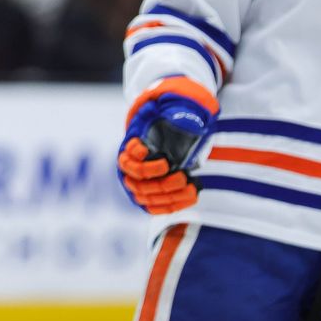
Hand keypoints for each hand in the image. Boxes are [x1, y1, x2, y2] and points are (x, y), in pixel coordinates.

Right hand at [117, 76, 217, 213]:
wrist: (167, 142)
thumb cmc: (167, 128)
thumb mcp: (170, 116)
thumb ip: (174, 114)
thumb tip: (185, 119)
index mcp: (130, 148)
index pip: (129, 154)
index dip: (138, 153)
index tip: (152, 150)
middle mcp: (129, 169)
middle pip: (139, 177)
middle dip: (160, 179)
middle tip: (182, 175)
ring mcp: (136, 186)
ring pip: (147, 195)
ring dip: (170, 195)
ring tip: (191, 188)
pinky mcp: (146, 199)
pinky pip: (155, 207)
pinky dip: (172, 205)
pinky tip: (190, 197)